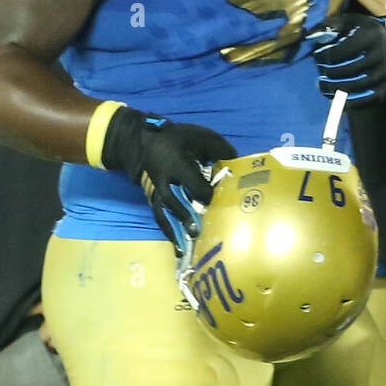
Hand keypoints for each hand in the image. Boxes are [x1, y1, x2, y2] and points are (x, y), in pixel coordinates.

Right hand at [100, 107, 237, 255]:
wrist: (146, 140)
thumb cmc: (179, 138)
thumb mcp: (203, 137)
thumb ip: (222, 150)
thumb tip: (239, 166)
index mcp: (177, 164)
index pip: (194, 185)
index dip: (207, 195)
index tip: (220, 200)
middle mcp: (164, 180)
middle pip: (176, 202)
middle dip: (188, 217)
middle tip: (200, 231)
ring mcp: (157, 191)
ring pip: (165, 213)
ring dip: (176, 230)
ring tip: (186, 248)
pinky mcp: (153, 198)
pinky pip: (160, 217)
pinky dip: (169, 232)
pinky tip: (178, 247)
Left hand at [306, 13, 385, 108]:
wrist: (381, 39)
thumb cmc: (357, 29)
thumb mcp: (344, 21)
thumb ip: (328, 26)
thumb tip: (312, 36)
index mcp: (372, 34)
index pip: (344, 50)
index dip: (325, 55)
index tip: (317, 56)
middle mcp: (382, 53)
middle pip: (351, 69)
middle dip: (330, 73)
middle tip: (319, 74)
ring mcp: (385, 71)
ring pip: (361, 85)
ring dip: (338, 89)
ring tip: (324, 87)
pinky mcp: (385, 85)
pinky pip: (372, 99)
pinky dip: (355, 104)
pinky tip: (339, 102)